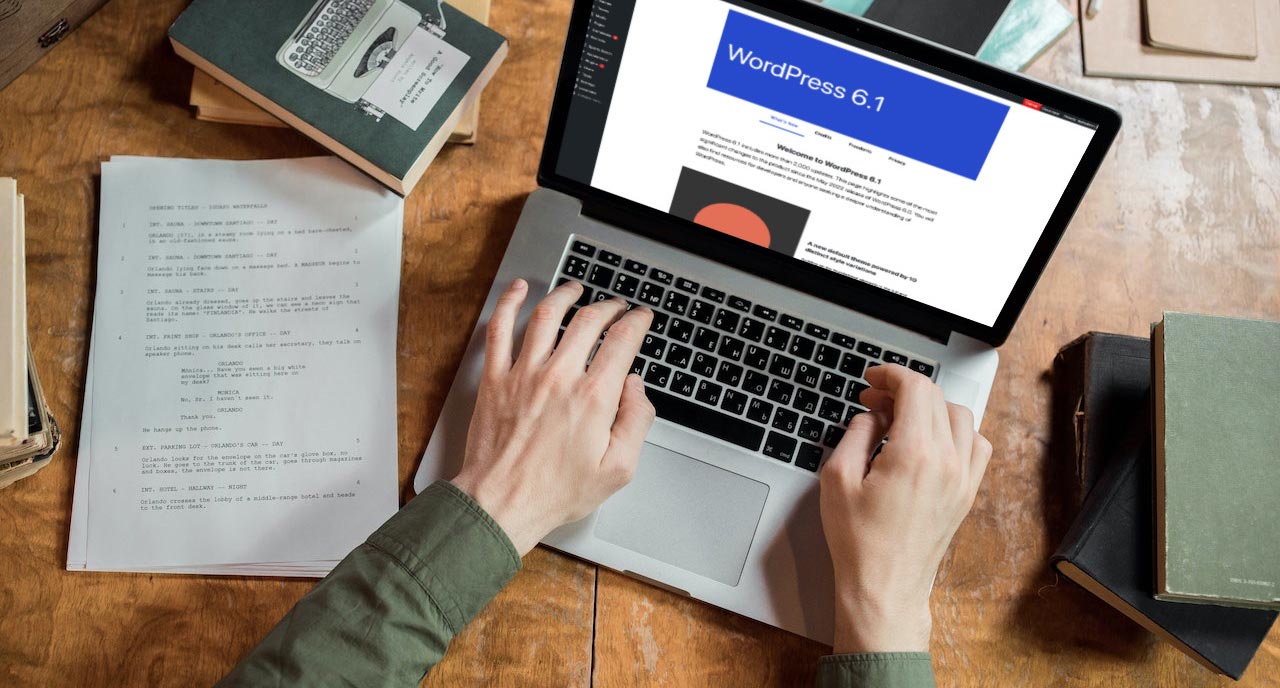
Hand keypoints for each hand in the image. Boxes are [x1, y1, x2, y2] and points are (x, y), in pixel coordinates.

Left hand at [452, 279, 655, 555]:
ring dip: (565, 295)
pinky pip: (499, 329)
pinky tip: (519, 290)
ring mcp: (524, 375)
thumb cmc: (556, 492)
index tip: (640, 318)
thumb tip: (636, 388)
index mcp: (593, 398)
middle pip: (588, 321)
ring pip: (546, 315)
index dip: (636, 322)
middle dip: (608, 307)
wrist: (501, 504)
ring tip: (576, 290)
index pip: (622, 341)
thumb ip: (636, 422)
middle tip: (615, 307)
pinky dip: (509, 303)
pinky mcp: (496, 379)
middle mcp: (559, 377)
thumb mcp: (618, 469)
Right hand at [819, 364, 991, 653]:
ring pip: (960, 416)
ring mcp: (963, 478)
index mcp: (915, 454)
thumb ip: (855, 435)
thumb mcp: (838, 479)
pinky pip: (976, 445)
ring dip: (930, 407)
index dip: (891, 375)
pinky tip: (930, 440)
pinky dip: (956, 431)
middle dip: (903, 390)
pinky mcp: (967, 493)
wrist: (885, 587)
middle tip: (874, 400)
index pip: (915, 389)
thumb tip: (870, 416)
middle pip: (936, 398)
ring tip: (900, 418)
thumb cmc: (860, 543)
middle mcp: (947, 462)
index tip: (873, 379)